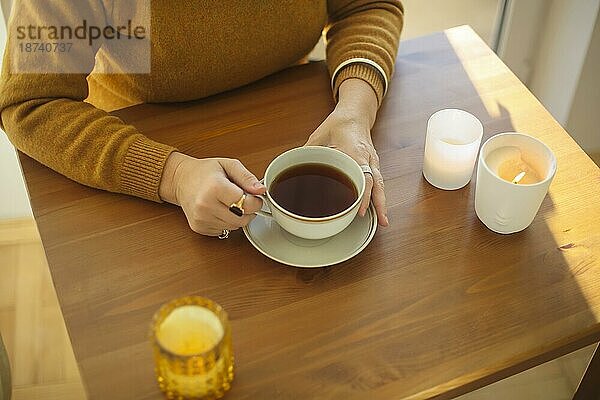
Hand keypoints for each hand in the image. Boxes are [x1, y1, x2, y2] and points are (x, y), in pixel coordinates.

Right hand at [159, 152, 265, 235]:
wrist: (180, 180)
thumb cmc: (205, 171)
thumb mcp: (229, 165)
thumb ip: (247, 177)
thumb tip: (261, 190)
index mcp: (215, 188)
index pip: (246, 204)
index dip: (255, 201)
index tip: (254, 196)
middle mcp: (206, 205)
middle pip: (242, 219)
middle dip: (248, 211)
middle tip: (243, 199)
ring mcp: (201, 218)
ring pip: (234, 227)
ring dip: (238, 217)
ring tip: (229, 203)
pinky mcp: (199, 227)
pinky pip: (224, 230)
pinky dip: (226, 222)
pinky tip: (220, 210)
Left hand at [305, 79, 387, 225]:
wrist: (354, 113)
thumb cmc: (339, 123)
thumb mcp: (319, 136)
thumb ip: (307, 153)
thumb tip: (291, 168)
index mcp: (354, 150)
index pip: (362, 174)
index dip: (362, 193)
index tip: (359, 208)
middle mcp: (367, 157)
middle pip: (376, 183)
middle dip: (377, 203)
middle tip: (379, 221)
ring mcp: (372, 161)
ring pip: (379, 184)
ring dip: (381, 203)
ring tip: (383, 221)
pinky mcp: (373, 164)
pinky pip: (378, 182)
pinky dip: (378, 196)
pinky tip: (378, 209)